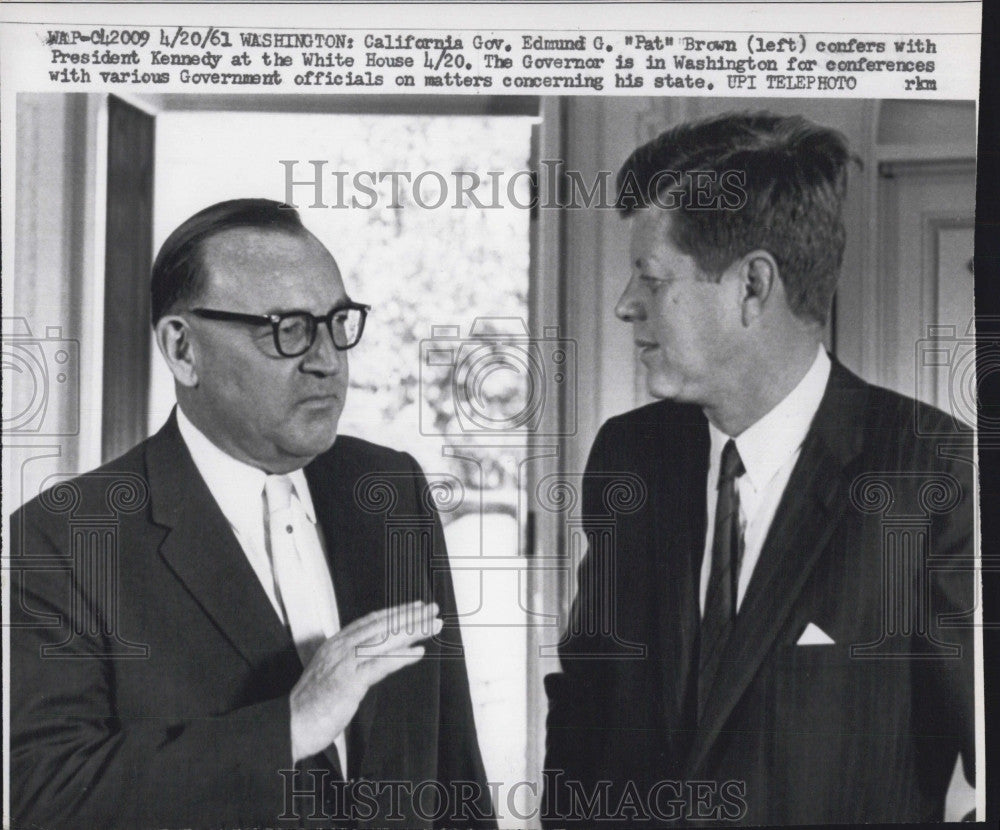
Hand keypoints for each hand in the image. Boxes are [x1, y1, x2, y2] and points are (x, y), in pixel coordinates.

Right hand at [289, 600, 440, 761]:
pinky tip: (418, 653)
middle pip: (382, 626)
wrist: (289, 725)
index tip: (416, 607)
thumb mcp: (329, 672)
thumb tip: (371, 655)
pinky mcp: (349, 682)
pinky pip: (381, 665)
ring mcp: (344, 664)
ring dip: (412, 631)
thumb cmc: (311, 704)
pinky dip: (401, 657)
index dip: (396, 612)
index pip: (371, 620)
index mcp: (335, 643)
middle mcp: (340, 648)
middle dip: (410, 616)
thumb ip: (348, 659)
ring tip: (433, 626)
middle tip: (433, 610)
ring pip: (384, 640)